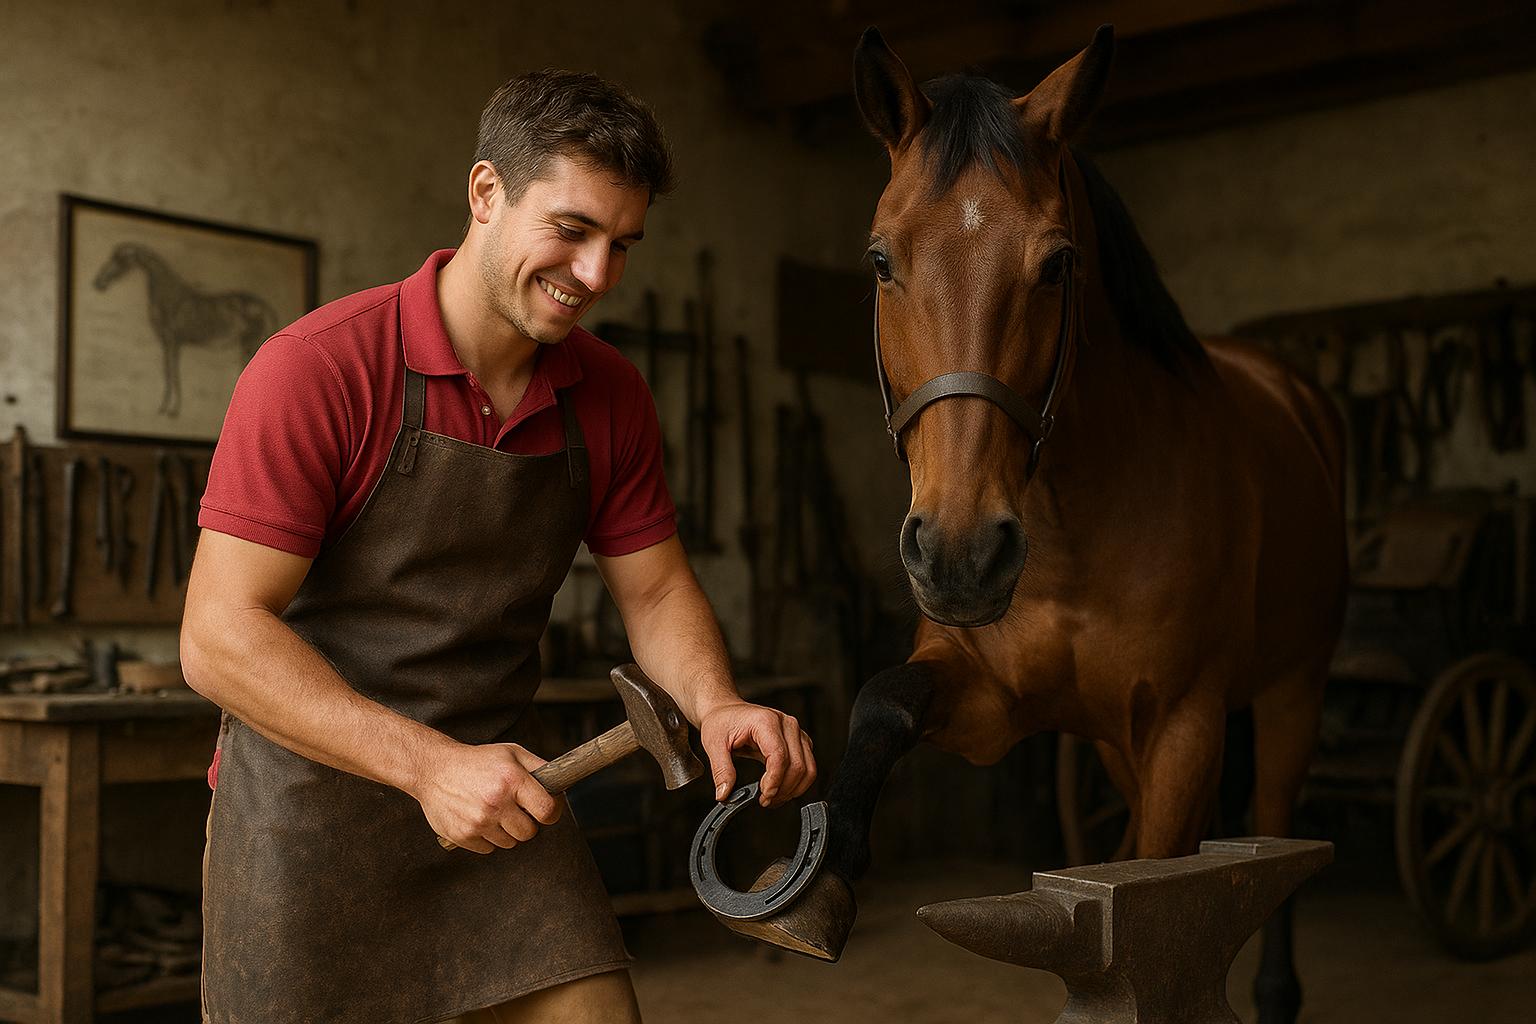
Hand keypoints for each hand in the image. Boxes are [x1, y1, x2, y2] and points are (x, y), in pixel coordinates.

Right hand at [413, 742, 560, 853]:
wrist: (434, 769)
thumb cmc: (477, 761)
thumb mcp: (512, 753)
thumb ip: (539, 768)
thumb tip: (561, 785)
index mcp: (512, 780)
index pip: (547, 811)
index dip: (551, 813)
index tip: (546, 810)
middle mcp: (496, 802)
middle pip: (529, 832)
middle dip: (526, 823)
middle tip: (515, 810)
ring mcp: (478, 821)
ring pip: (510, 843)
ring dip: (507, 831)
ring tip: (494, 812)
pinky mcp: (463, 835)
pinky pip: (489, 849)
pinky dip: (487, 838)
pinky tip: (479, 818)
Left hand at [698, 701, 816, 806]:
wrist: (726, 710)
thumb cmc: (722, 721)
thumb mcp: (713, 744)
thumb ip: (721, 770)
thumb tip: (725, 794)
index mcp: (766, 721)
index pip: (780, 756)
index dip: (774, 781)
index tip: (764, 796)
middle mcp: (786, 724)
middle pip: (798, 765)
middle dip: (783, 789)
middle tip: (765, 800)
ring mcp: (795, 732)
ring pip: (808, 768)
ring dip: (793, 789)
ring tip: (773, 798)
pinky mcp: (799, 740)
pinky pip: (808, 765)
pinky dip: (797, 782)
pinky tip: (781, 789)